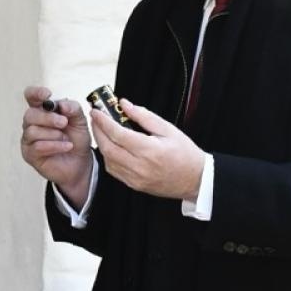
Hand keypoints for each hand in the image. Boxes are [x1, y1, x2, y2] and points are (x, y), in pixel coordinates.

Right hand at [20, 86, 92, 206]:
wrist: (81, 162)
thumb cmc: (76, 139)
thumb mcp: (80, 121)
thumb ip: (73, 108)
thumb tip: (61, 105)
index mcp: (43, 110)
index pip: (31, 96)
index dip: (35, 93)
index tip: (47, 95)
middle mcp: (32, 123)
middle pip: (30, 114)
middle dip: (48, 118)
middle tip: (63, 123)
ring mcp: (29, 139)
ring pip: (32, 131)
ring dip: (52, 134)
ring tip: (66, 139)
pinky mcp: (30, 154)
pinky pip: (36, 146)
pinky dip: (54, 146)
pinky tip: (66, 146)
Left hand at [89, 98, 205, 200]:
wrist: (196, 179)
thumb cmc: (185, 153)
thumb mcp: (168, 129)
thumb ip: (144, 116)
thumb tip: (125, 104)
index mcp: (149, 150)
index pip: (118, 134)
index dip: (103, 121)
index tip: (96, 111)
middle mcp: (139, 166)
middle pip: (108, 148)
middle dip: (98, 131)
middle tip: (95, 119)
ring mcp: (136, 178)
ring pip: (108, 160)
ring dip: (101, 144)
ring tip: (102, 131)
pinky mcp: (135, 185)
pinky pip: (114, 171)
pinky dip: (108, 157)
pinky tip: (111, 147)